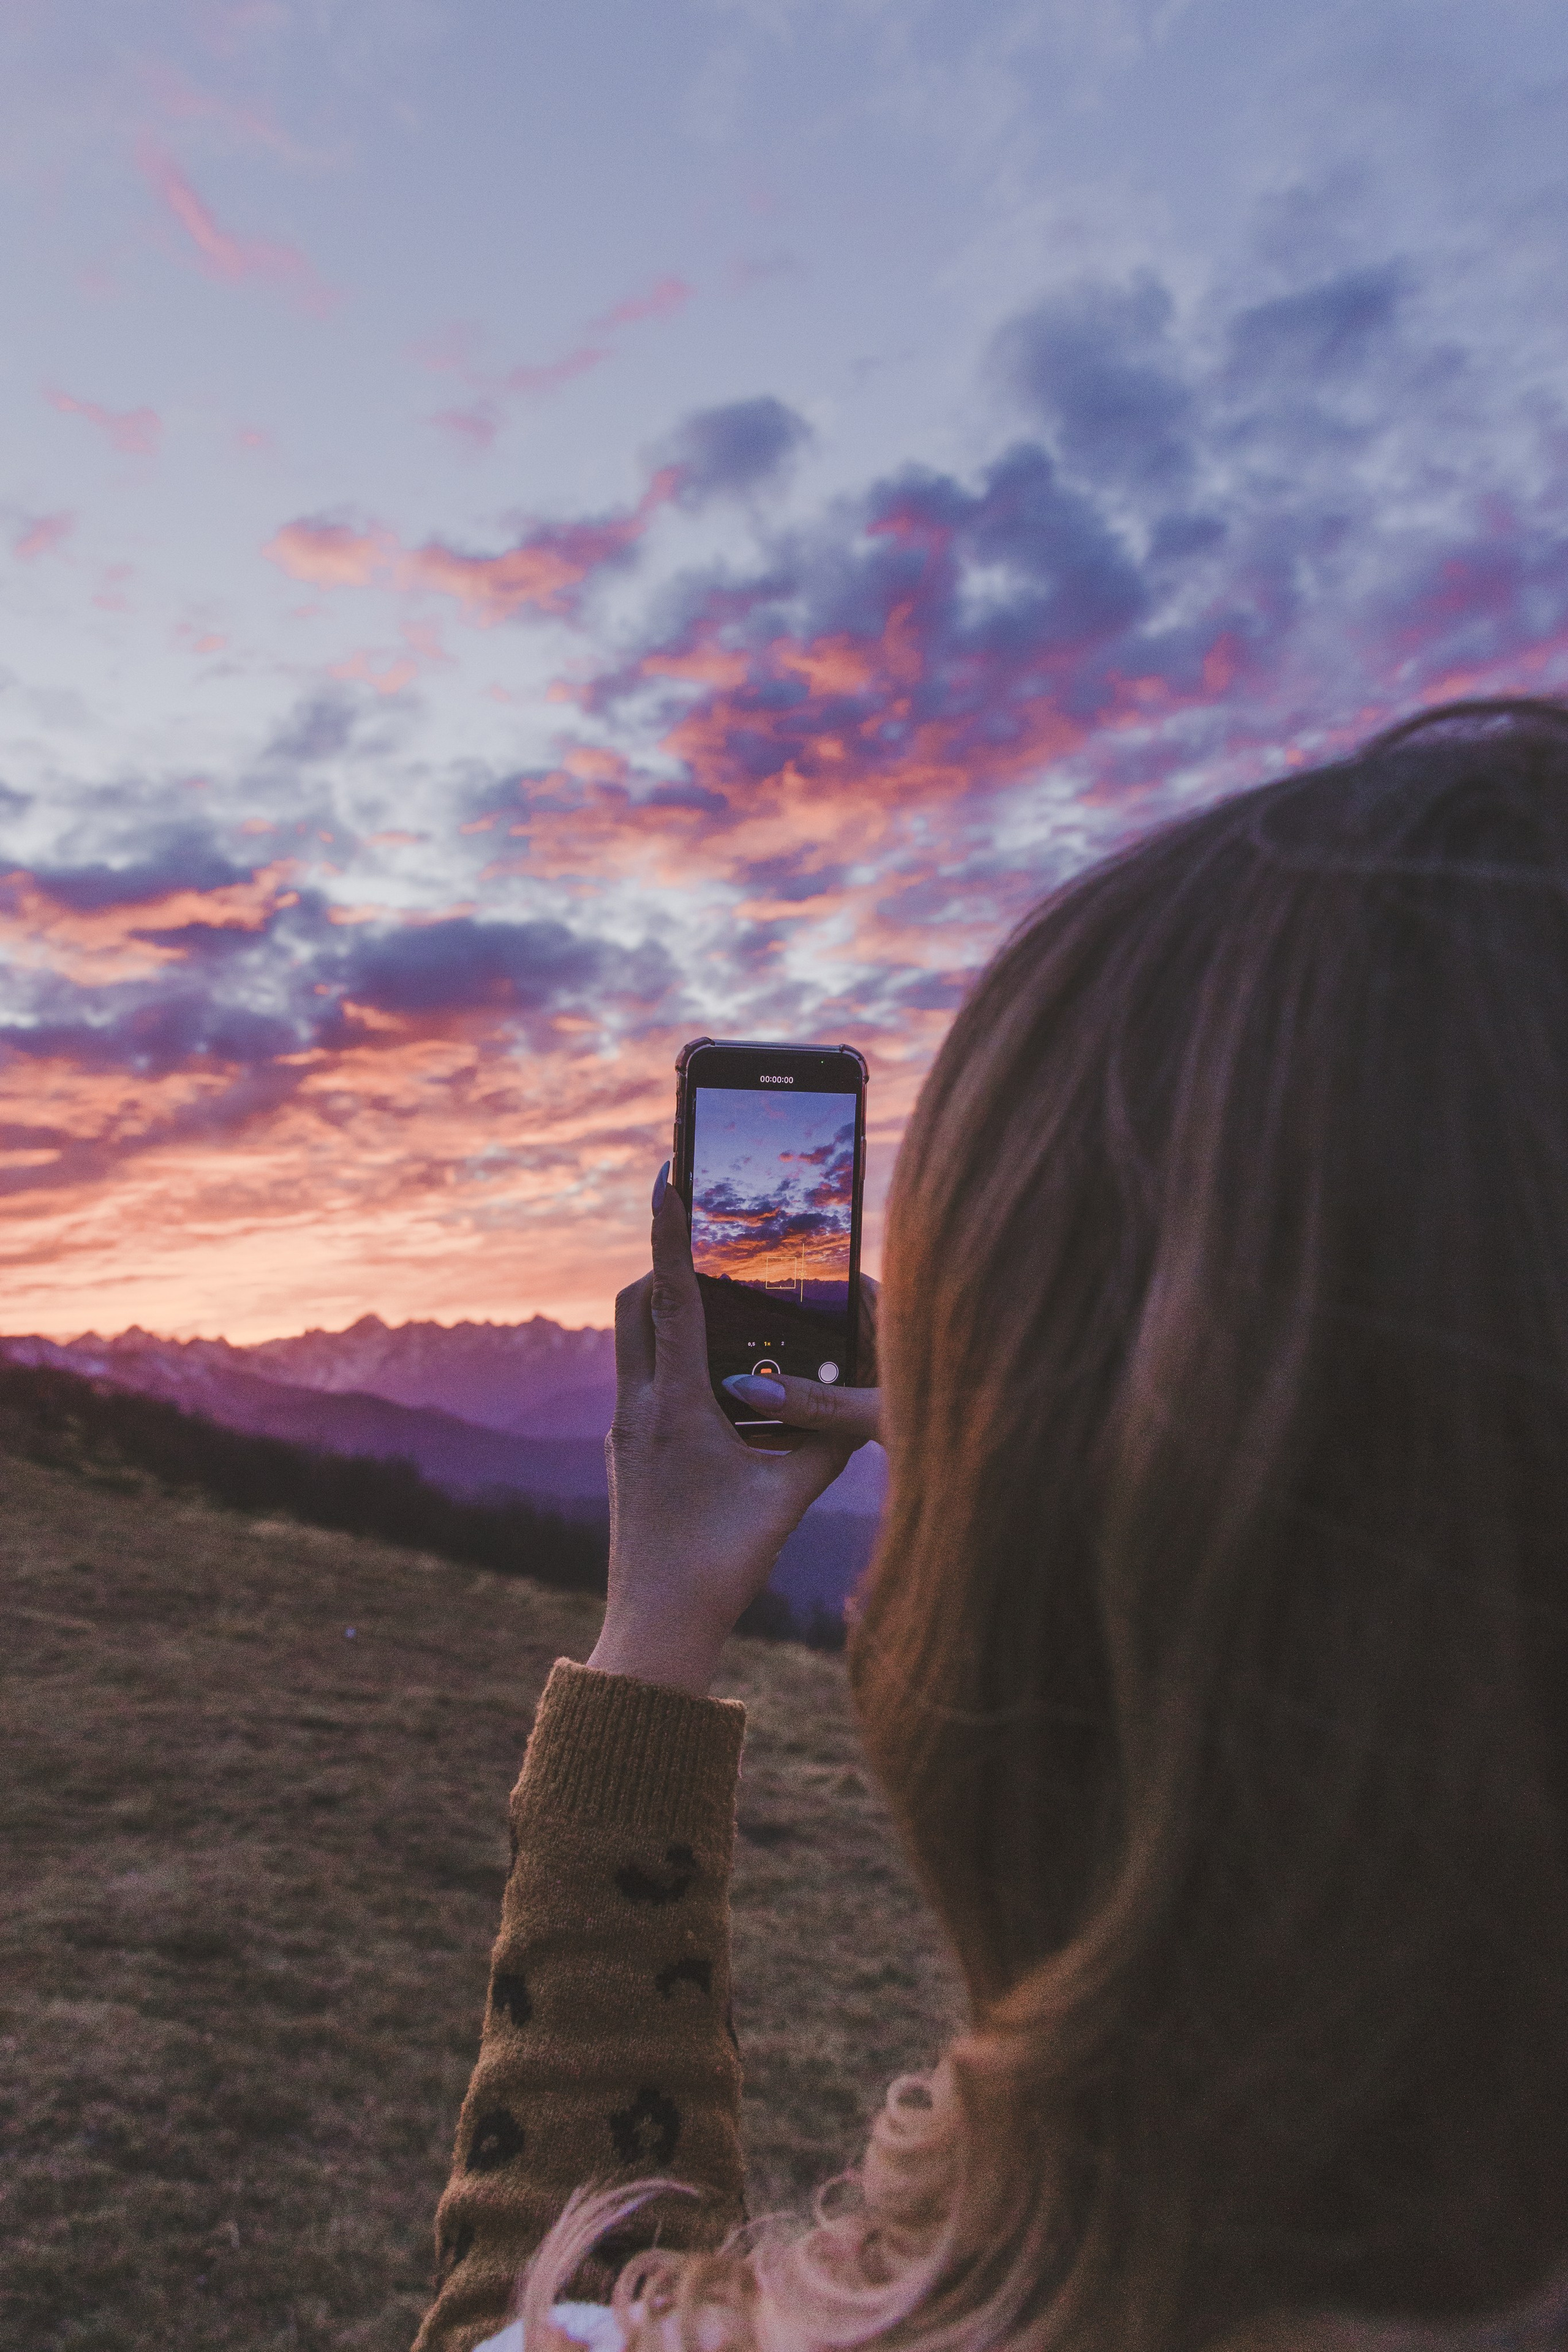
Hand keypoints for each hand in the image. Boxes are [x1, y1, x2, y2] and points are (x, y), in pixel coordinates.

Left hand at [587, 1165, 879, 1696]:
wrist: (655, 1628)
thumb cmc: (720, 1565)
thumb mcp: (789, 1497)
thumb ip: (825, 1441)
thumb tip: (861, 1398)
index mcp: (675, 1408)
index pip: (672, 1297)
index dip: (673, 1232)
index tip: (667, 1177)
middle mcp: (638, 1408)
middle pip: (638, 1305)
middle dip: (671, 1265)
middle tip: (712, 1246)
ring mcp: (625, 1429)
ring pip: (635, 1341)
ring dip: (672, 1313)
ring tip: (723, 1309)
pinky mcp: (626, 1450)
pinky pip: (644, 1379)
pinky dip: (675, 1360)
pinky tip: (719, 1381)